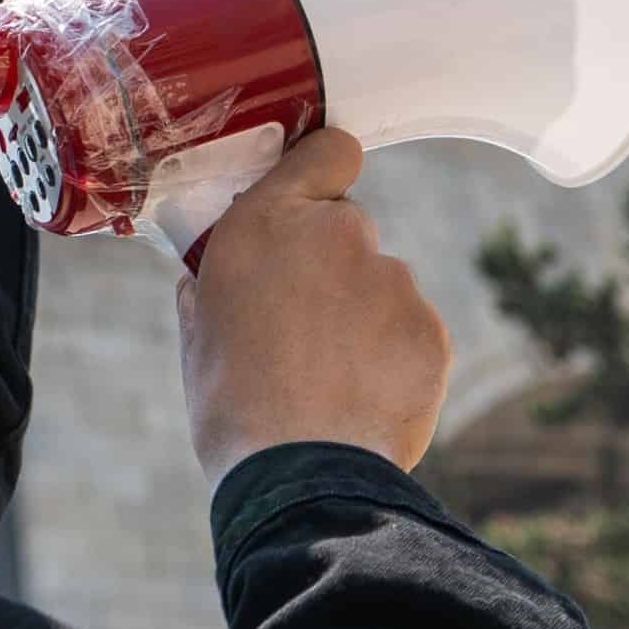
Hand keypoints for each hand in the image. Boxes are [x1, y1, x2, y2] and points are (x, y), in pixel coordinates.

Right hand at [178, 128, 451, 489]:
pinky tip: (362, 398)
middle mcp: (338, 233)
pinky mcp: (432, 331)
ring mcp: (392, 280)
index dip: (325, 171)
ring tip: (331, 378)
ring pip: (383, 286)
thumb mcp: (196, 326)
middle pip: (349, 230)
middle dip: (333, 265)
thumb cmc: (232, 402)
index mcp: (268, 221)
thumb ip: (213, 281)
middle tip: (305, 323)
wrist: (297, 476)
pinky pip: (413, 332)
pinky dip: (395, 358)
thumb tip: (209, 279)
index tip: (316, 201)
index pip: (329, 151)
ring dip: (364, 316)